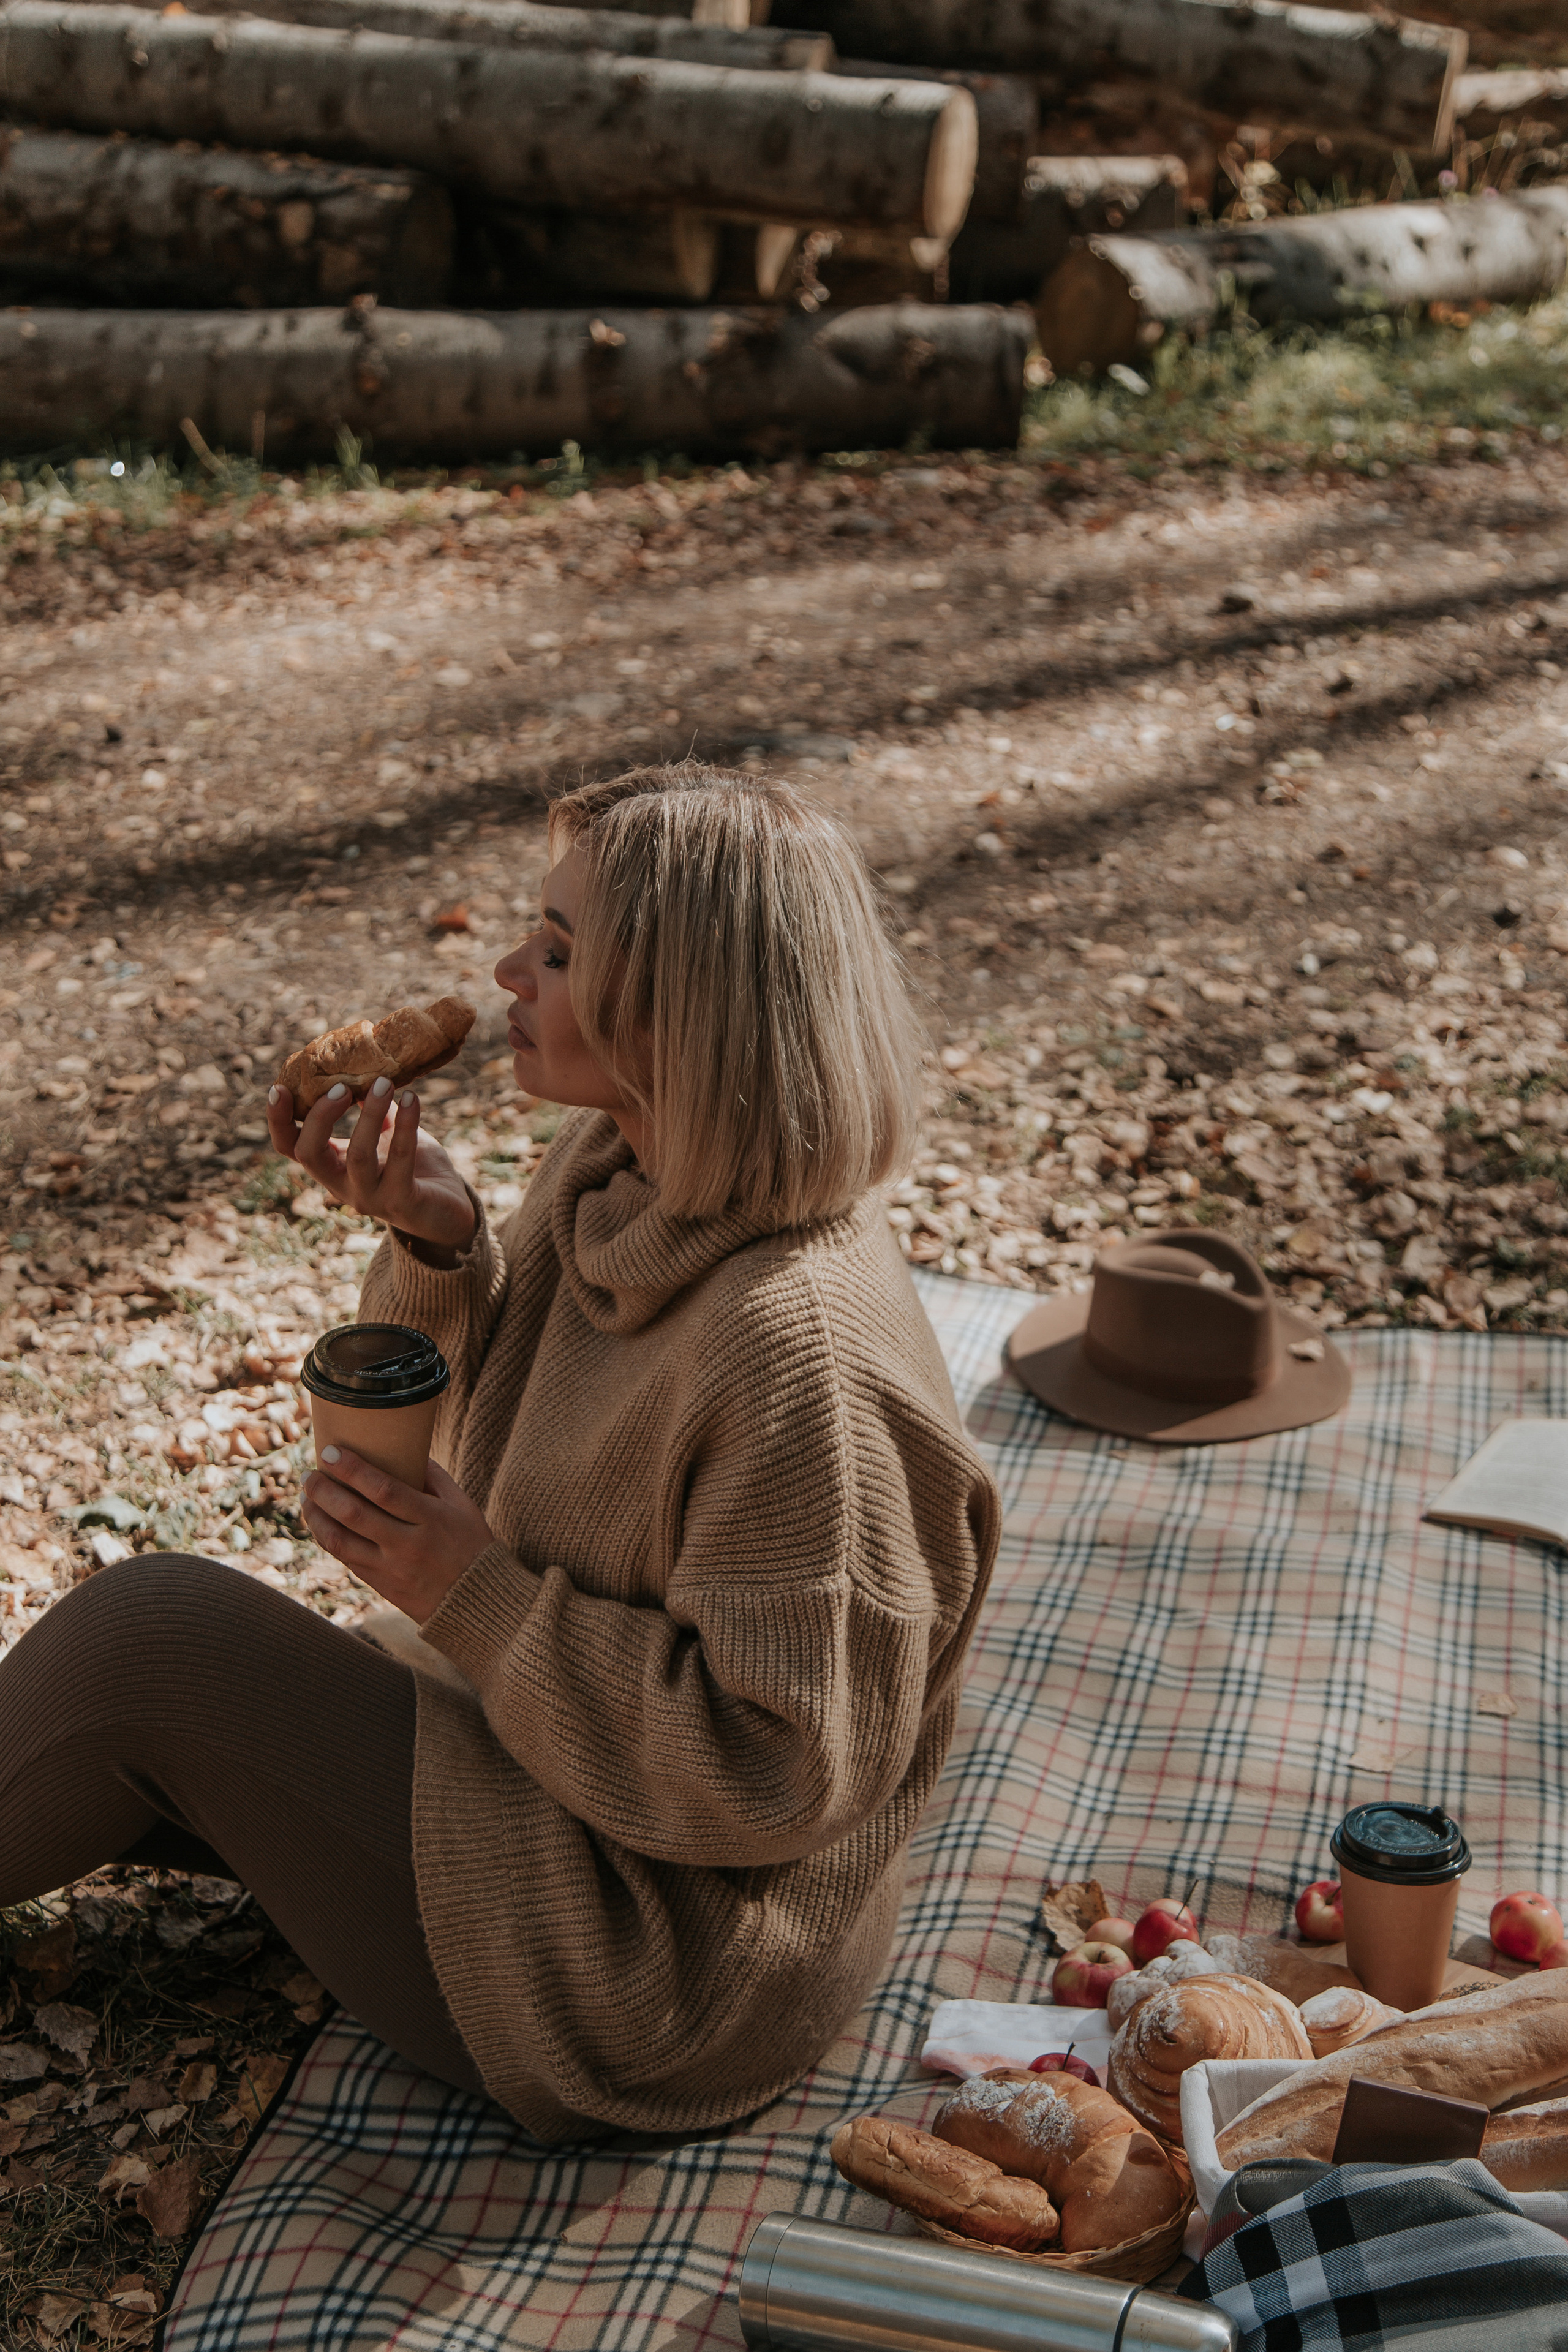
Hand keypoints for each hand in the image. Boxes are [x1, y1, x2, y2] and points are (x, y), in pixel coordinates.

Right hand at [267, 1078, 475, 1259]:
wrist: (449, 1211)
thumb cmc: (415, 1168)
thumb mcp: (386, 1134)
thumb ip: (371, 1108)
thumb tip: (361, 1067)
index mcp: (331, 1166)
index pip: (289, 1147)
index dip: (278, 1121)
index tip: (278, 1087)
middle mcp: (342, 1186)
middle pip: (309, 1154)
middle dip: (320, 1116)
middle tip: (342, 1086)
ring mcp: (370, 1198)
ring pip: (358, 1156)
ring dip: (368, 1115)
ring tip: (384, 1083)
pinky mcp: (402, 1202)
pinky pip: (401, 1160)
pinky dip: (406, 1125)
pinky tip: (412, 1099)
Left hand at [302, 1446, 494, 1622]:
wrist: (477, 1602)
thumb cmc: (472, 1544)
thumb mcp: (462, 1505)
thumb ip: (434, 1476)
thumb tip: (404, 1448)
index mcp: (430, 1519)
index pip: (384, 1490)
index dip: (353, 1470)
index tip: (331, 1452)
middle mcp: (407, 1545)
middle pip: (354, 1514)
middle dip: (324, 1490)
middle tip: (309, 1474)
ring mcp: (391, 1568)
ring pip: (340, 1541)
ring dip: (316, 1517)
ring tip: (308, 1499)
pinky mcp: (380, 1585)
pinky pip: (345, 1559)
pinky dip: (327, 1538)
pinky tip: (321, 1523)